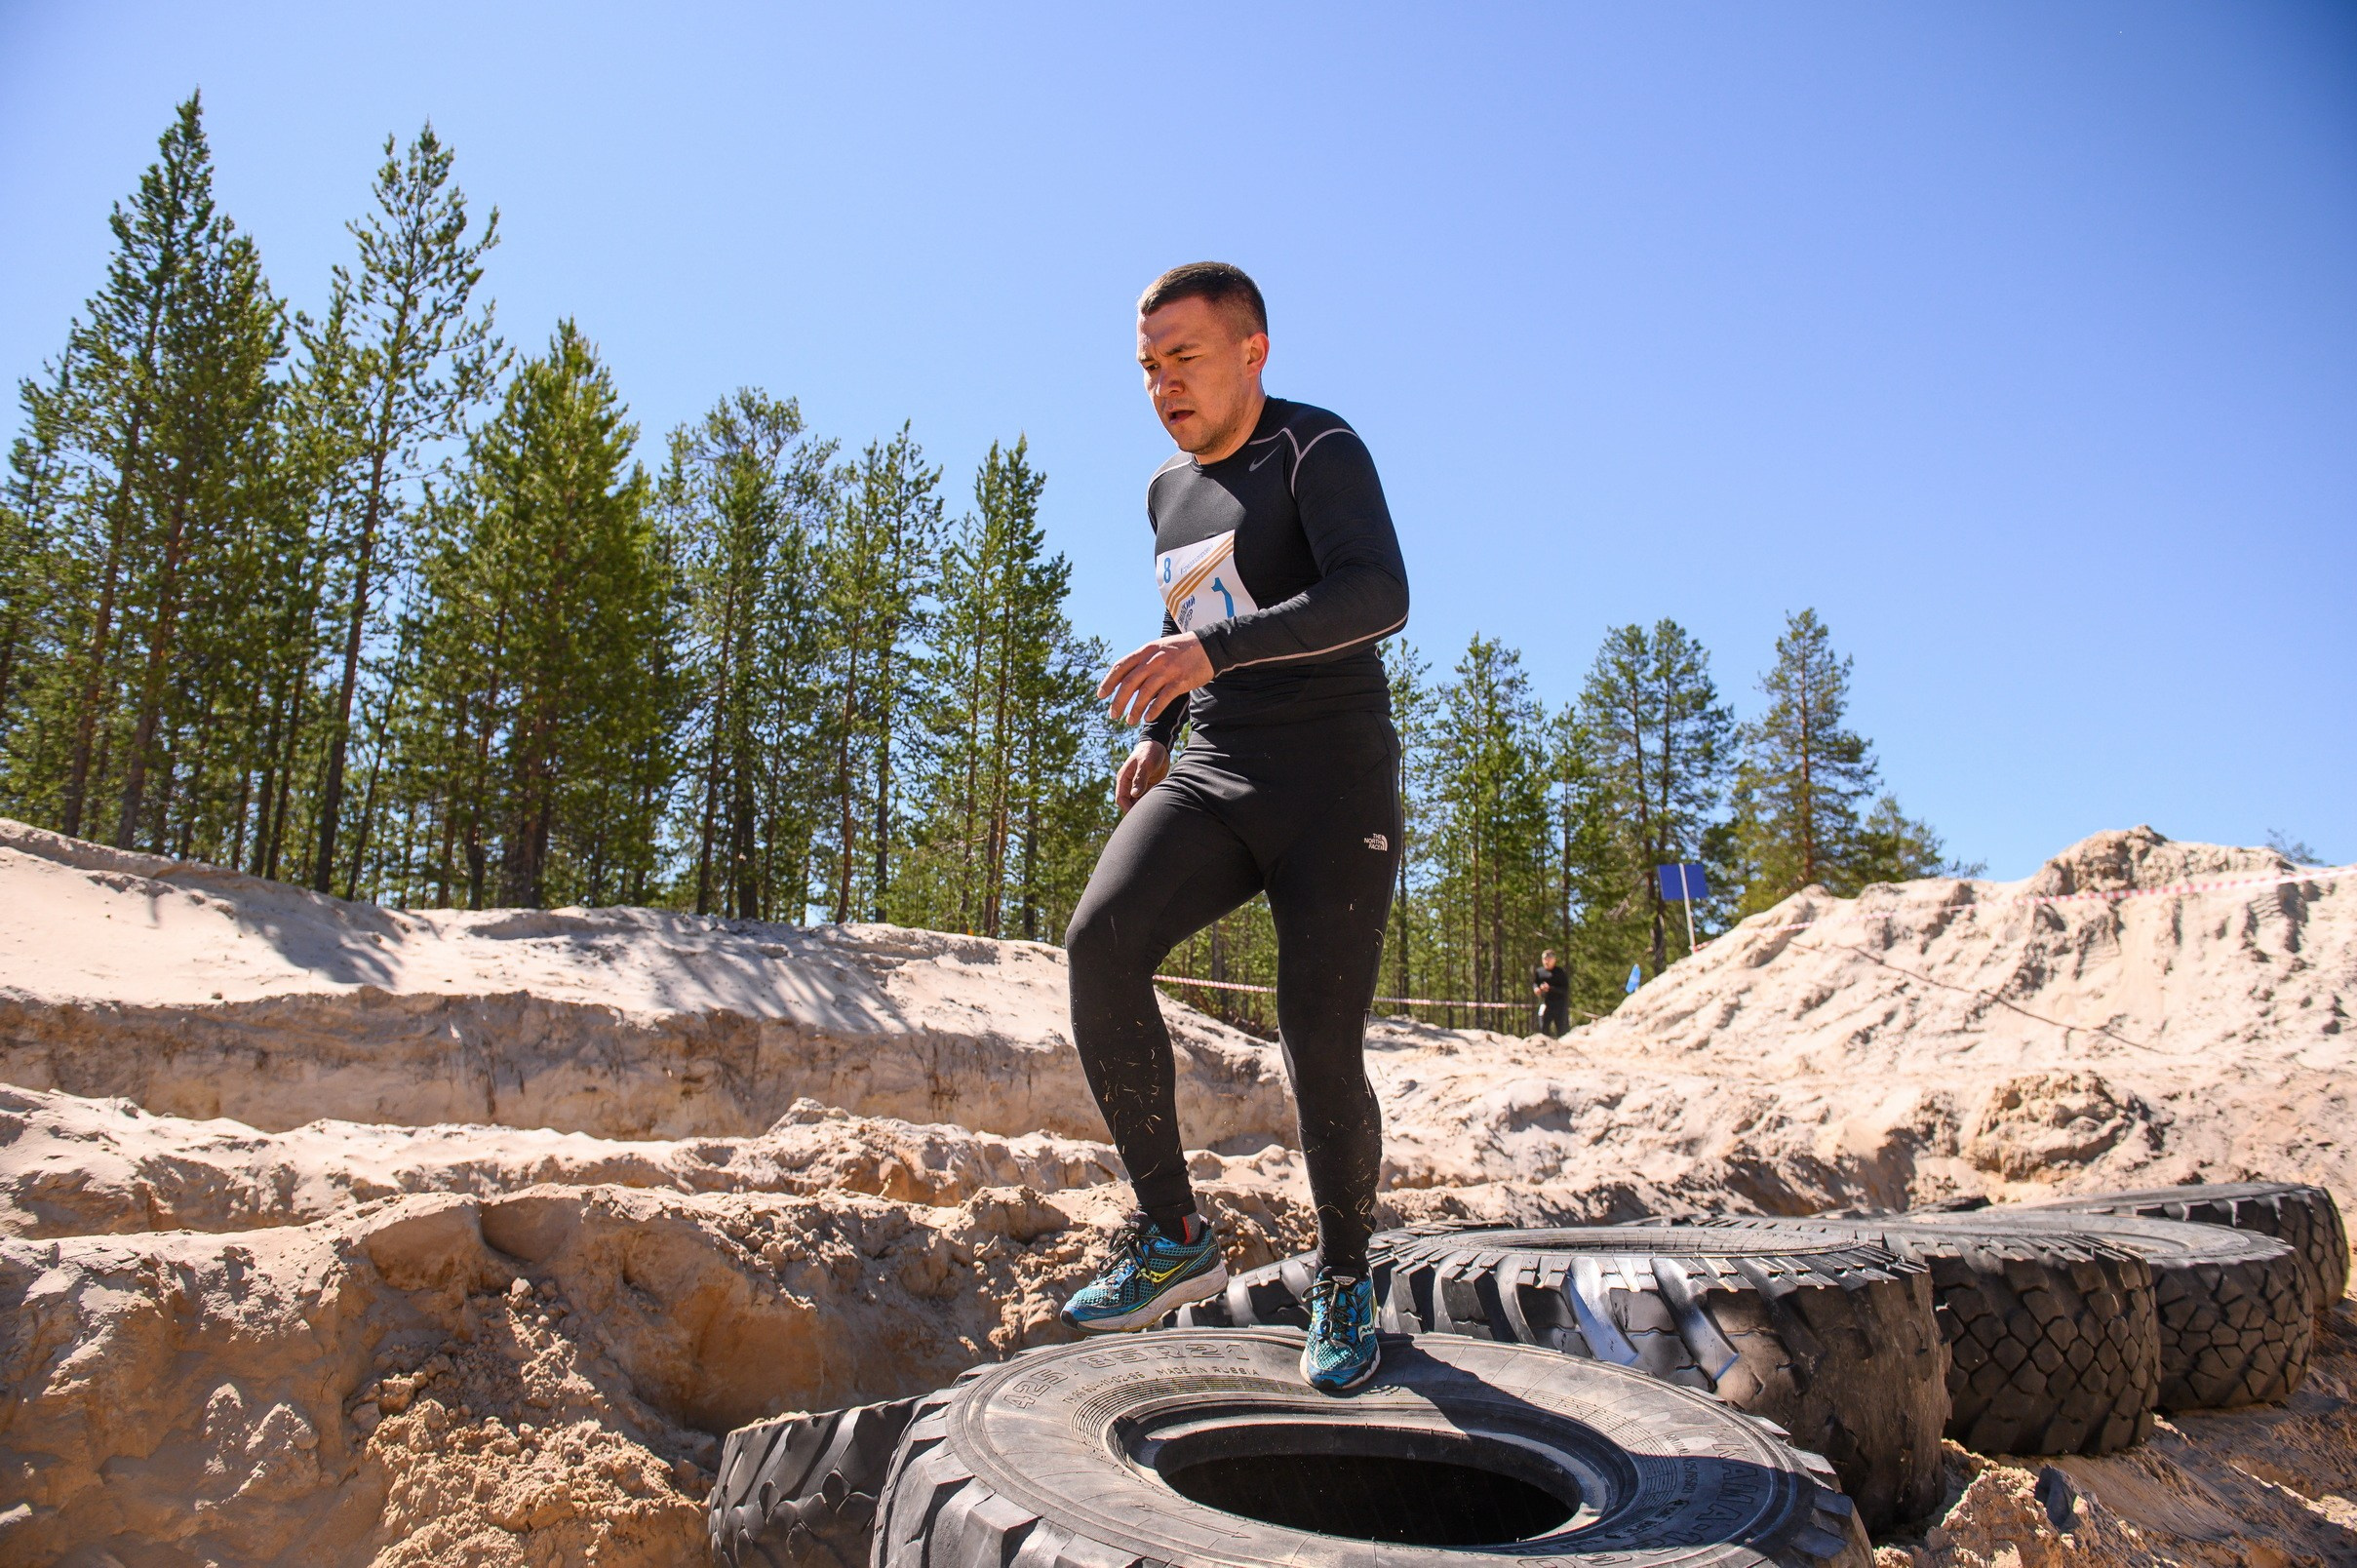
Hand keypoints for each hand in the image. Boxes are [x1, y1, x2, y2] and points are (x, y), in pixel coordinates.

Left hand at [1098, 633, 1214, 726]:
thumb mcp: (1158, 649)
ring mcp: (1168, 670)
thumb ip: (1143, 663)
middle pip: (1129, 682)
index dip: (1108, 682)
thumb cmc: (1181, 650)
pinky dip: (1154, 709)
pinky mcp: (1181, 681)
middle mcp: (1154, 660)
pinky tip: (1148, 718)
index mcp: (1146, 651)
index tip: (1100, 696)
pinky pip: (1163, 698)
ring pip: (1145, 693)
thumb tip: (1127, 684)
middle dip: (1118, 701)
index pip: (1120, 667)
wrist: (1209, 646)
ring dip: (1135, 709)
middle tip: (1113, 715)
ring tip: (1130, 721)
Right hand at [1116, 741, 1169, 815]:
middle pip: (1129, 802)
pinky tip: (1157, 805)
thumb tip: (1134, 795)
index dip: (1126, 807)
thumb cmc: (1149, 752)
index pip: (1121, 798)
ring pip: (1138, 802)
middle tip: (1145, 818)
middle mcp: (1130, 784)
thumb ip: (1140, 779)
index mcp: (1124, 778)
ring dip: (1144, 806)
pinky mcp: (1149, 786)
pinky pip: (1147, 798)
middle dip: (1135, 810)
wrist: (1160, 745)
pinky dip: (1150, 802)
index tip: (1135, 815)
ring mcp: (1139, 785)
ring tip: (1152, 812)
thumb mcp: (1145, 764)